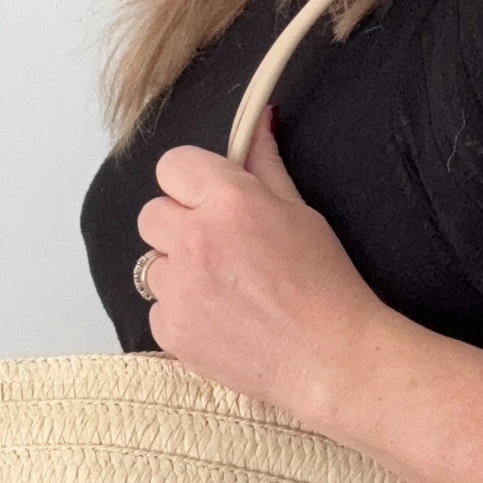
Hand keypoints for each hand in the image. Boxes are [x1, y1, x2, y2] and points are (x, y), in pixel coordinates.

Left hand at [137, 104, 388, 425]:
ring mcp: (180, 289)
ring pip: (152, 266)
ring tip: (224, 292)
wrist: (330, 359)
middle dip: (180, 228)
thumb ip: (265, 167)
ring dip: (179, 274)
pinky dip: (182, 315)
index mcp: (230, 202)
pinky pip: (159, 311)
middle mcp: (196, 241)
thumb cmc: (326, 289)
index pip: (173, 166)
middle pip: (152, 216)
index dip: (190, 184)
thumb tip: (258, 123)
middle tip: (219, 250)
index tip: (207, 201)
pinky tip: (221, 321)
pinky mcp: (172, 331)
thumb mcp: (301, 213)